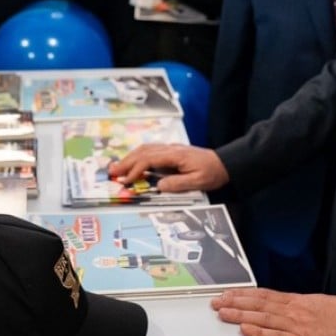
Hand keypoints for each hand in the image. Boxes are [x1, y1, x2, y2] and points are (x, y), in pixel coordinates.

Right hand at [109, 143, 228, 192]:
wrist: (224, 163)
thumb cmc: (212, 172)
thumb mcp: (198, 182)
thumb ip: (178, 184)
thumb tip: (159, 186)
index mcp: (175, 155)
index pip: (149, 160)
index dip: (136, 170)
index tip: (127, 181)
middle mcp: (170, 149)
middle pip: (143, 152)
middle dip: (125, 162)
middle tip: (111, 172)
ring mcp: (170, 149)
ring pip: (145, 149)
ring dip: (129, 158)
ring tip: (117, 168)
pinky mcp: (171, 152)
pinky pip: (150, 150)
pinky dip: (138, 156)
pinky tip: (132, 162)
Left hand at [211, 288, 335, 335]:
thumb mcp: (314, 304)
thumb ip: (295, 307)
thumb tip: (277, 308)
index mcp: (295, 301)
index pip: (263, 295)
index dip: (243, 294)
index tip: (227, 293)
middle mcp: (292, 310)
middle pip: (258, 304)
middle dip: (235, 302)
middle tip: (216, 302)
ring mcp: (295, 325)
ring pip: (263, 317)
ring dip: (240, 314)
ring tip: (223, 313)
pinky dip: (260, 331)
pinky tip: (246, 329)